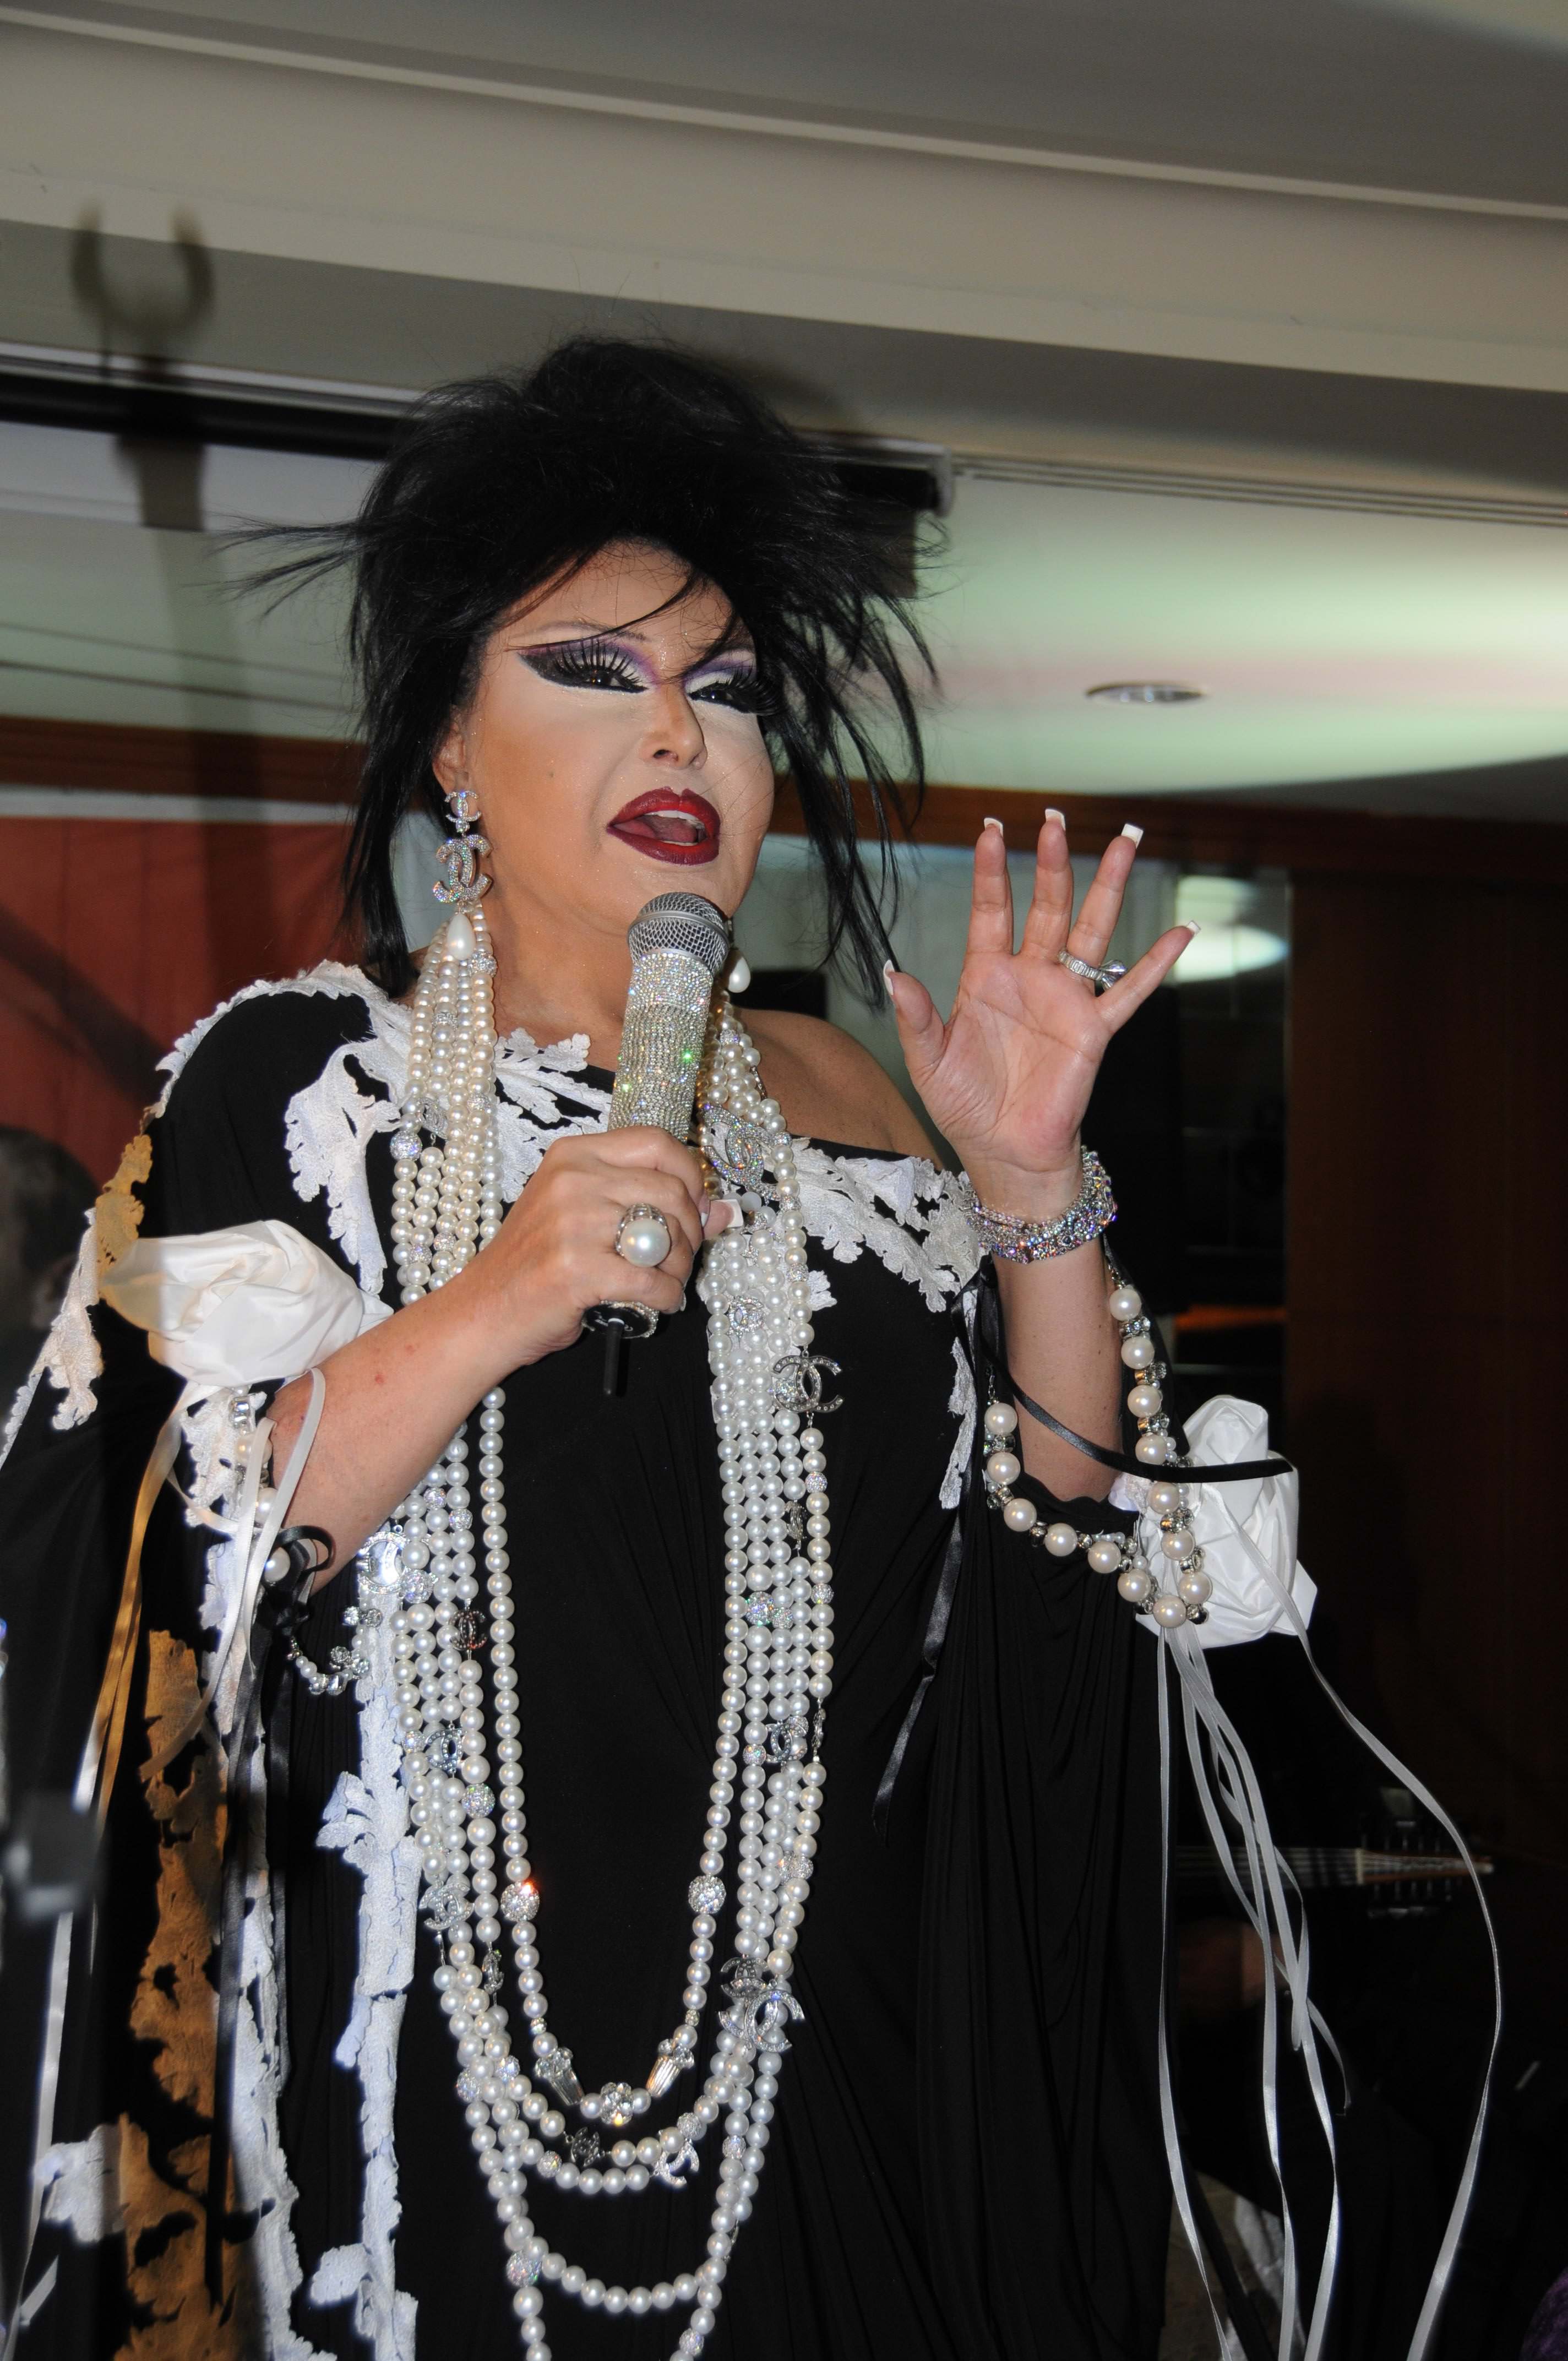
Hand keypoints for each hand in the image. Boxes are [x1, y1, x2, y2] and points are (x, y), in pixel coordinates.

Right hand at [448, 1127, 731, 1368]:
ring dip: (680, 1267)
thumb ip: (649, 1204)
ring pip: (667, 1236)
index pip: (656, 1143)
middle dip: (691, 1230)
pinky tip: (659, 1303)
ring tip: (668, 1282)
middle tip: (681, 1255)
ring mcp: (572, 1223)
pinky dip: (666, 1297)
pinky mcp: (576, 1269)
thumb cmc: (536, 1264)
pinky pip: (651, 1281)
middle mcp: (573, 1180)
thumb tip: (725, 1209)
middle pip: (670, 1191)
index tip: (694, 1204)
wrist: (483, 1312)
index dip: (690, 1174)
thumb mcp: (585, 1217)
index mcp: (574, 1154)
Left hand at [885, 813, 1193, 1211]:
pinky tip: (1182, 933)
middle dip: (1052, 863)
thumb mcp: (929, 1061)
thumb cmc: (966, 1104)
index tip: (990, 831)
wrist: (1004, 1151)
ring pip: (1092, 931)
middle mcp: (1030, 977)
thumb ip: (918, 1017)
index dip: (991, 873)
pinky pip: (1130, 991)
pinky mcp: (1094, 1030)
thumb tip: (896, 975)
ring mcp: (1066, 999)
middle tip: (1055, 819)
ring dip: (1108, 887)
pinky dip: (1156, 963)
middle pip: (1047, 907)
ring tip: (1126, 840)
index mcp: (986, 976)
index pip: (992, 911)